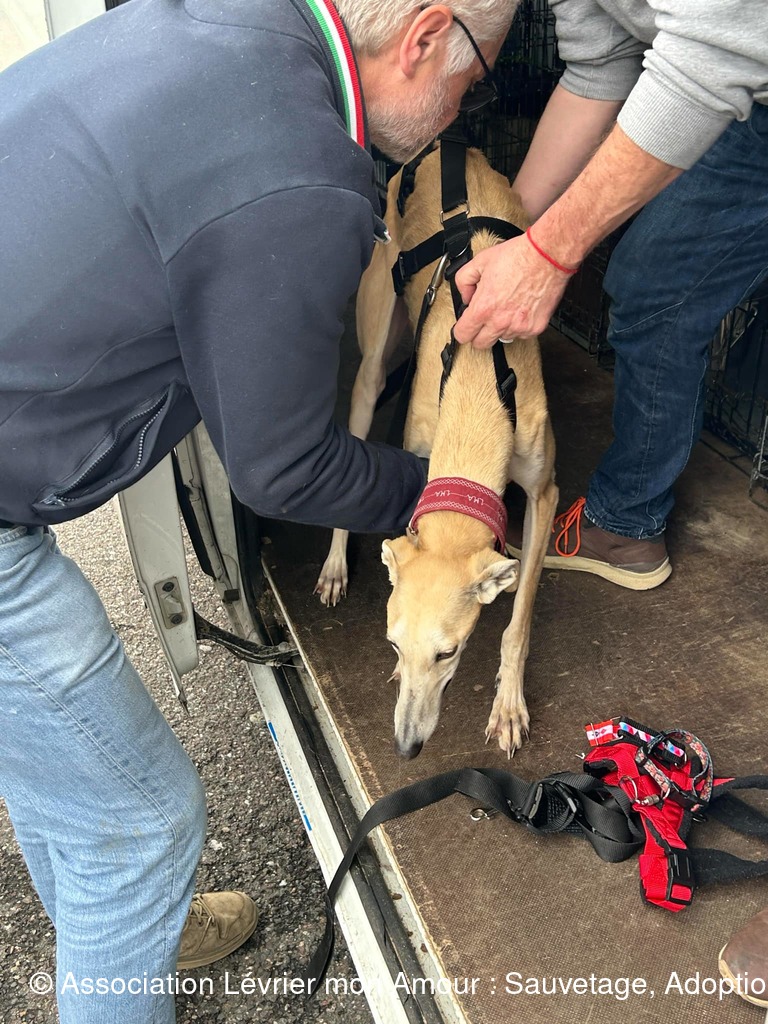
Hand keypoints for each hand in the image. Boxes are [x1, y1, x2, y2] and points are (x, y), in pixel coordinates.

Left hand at [452, 234, 571, 347]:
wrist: (547, 255)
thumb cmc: (518, 256)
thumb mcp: (480, 261)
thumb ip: (464, 281)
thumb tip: (466, 296)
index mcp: (484, 307)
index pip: (463, 335)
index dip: (462, 330)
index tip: (465, 327)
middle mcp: (500, 321)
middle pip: (481, 344)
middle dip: (478, 334)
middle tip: (483, 320)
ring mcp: (519, 327)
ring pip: (502, 338)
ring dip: (501, 327)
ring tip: (507, 306)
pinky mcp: (535, 328)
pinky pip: (521, 334)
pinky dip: (519, 324)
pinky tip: (521, 307)